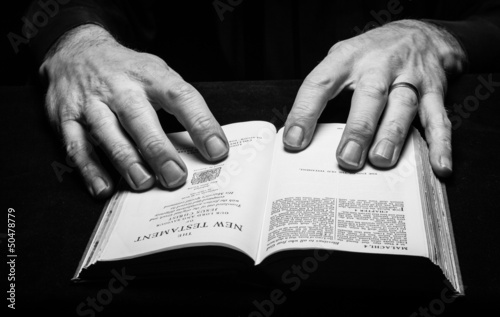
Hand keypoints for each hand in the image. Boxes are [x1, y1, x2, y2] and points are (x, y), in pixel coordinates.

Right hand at [41, 24, 228, 197]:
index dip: (201, 124)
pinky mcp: (66, 118)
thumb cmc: (128, 71)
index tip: (217, 151)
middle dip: (158, 149)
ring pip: (108, 133)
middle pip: (140, 118)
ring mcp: (91, 102)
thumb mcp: (158, 74)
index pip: (181, 97)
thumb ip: (179, 105)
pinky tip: (103, 188)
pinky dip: (89, 170)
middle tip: (175, 177)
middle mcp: (120, 87)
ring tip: (144, 183)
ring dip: (126, 160)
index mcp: (150, 75)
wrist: (76, 50)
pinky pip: (76, 146)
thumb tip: (210, 146)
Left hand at [283, 20, 466, 176]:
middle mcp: (379, 66)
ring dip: (392, 135)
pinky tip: (439, 165)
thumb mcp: (341, 60)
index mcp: (347, 58)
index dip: (304, 112)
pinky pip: (438, 118)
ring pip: (403, 106)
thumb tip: (300, 135)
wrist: (418, 33)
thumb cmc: (370, 55)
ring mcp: (409, 77)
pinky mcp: (434, 90)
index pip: (320, 84)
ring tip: (381, 160)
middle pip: (369, 96)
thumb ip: (324, 90)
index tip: (294, 141)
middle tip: (347, 158)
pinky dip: (441, 143)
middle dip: (358, 129)